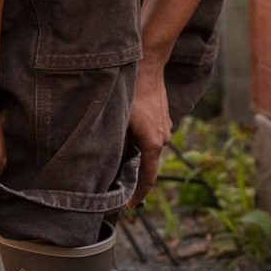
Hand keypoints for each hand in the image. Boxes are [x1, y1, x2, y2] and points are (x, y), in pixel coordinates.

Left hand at [126, 59, 171, 207]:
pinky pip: (152, 136)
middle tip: (117, 181)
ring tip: (120, 152)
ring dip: (136, 152)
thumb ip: (114, 145)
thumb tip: (105, 164)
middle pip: (147, 163)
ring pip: (149, 148)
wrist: (147, 64)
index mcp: (152, 144)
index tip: (129, 206)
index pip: (148, 178)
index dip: (138, 195)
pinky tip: (128, 129)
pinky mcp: (164, 118)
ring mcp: (166, 128)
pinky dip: (141, 139)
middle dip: (133, 172)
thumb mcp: (115, 122)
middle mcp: (163, 138)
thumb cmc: (129, 92)